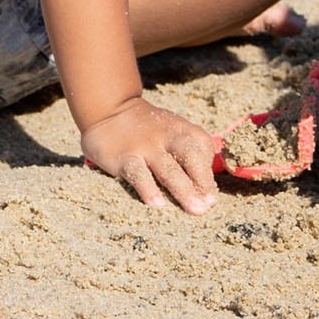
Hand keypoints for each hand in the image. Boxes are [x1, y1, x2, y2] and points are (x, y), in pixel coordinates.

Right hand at [79, 95, 219, 212]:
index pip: (203, 147)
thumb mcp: (171, 129)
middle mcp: (167, 137)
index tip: (209, 194)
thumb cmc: (147, 128)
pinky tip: (157, 204)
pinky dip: (148, 189)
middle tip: (208, 204)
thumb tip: (204, 186)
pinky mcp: (124, 158)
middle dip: (203, 180)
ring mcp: (145, 147)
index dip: (208, 170)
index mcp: (182, 130)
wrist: (109, 110)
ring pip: (168, 169)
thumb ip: (188, 151)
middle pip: (190, 156)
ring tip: (194, 209)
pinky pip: (138, 174)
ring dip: (183, 190)